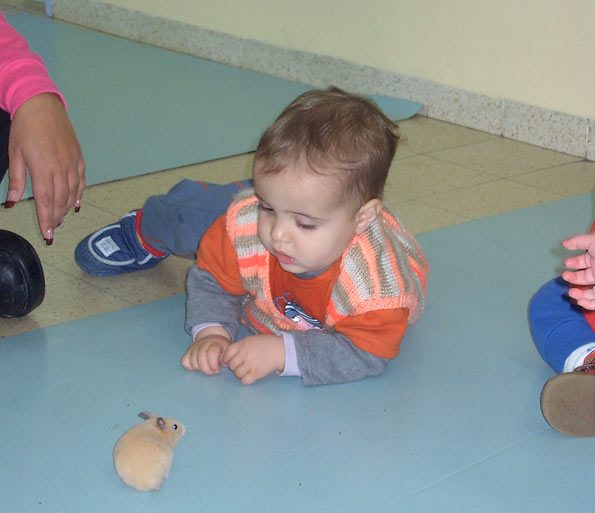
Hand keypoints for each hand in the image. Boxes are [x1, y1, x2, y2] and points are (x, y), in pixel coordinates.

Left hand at [7, 93, 85, 243]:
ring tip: (61, 218)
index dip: (46, 219)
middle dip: (56, 217)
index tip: (48, 234)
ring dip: (67, 208)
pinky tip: (75, 204)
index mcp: (42, 168)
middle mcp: (60, 168)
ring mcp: (72, 163)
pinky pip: (81, 182)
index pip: (45, 201)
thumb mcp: (14, 154)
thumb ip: (16, 180)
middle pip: (60, 200)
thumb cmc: (25, 128)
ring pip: (72, 193)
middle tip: (53, 229)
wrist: (42, 106)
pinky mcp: (79, 158)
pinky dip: (79, 194)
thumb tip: (11, 203)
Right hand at [181, 330, 230, 374]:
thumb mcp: (227, 350)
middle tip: (212, 371)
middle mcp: (202, 343)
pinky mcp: (187, 352)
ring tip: (206, 368)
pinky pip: (184, 362)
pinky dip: (190, 366)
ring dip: (200, 369)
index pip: (211, 353)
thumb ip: (226, 356)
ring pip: (193, 362)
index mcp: (214, 342)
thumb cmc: (220, 348)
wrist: (212, 339)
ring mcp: (193, 348)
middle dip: (207, 370)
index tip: (217, 370)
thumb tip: (223, 363)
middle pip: (201, 359)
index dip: (213, 364)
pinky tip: (197, 366)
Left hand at [221, 334, 284, 384]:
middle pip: (231, 365)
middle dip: (235, 366)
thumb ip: (238, 347)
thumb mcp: (250, 340)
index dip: (227, 359)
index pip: (227, 354)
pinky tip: (251, 375)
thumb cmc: (265, 344)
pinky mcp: (257, 373)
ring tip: (248, 370)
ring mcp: (250, 364)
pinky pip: (244, 381)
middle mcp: (245, 354)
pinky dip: (246, 379)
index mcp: (242, 345)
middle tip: (242, 365)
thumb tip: (226, 357)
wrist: (280, 350)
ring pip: (237, 374)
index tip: (232, 360)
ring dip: (241, 373)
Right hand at [562, 233, 594, 309]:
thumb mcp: (594, 242)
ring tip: (572, 292)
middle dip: (572, 277)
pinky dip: (587, 304)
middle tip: (565, 276)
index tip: (566, 263)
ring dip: (577, 294)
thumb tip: (564, 243)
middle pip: (583, 277)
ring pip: (587, 292)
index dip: (573, 262)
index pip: (582, 262)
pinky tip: (581, 301)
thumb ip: (578, 241)